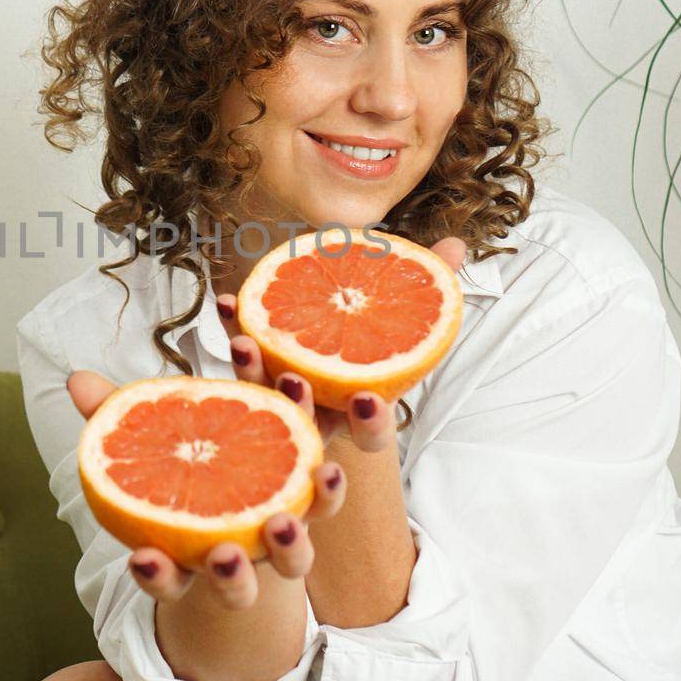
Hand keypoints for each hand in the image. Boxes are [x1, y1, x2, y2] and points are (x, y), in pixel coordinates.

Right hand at [66, 370, 346, 609]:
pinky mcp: (316, 502)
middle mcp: (238, 556)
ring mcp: (280, 537)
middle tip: (225, 555)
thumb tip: (76, 378)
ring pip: (292, 563)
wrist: (253, 446)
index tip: (141, 556)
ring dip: (290, 546)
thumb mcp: (154, 427)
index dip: (154, 575)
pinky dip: (327, 487)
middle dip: (230, 579)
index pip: (167, 579)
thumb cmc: (190, 446)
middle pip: (236, 591)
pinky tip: (324, 462)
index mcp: (188, 552)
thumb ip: (119, 412)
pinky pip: (325, 502)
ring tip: (285, 518)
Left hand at [215, 235, 466, 450]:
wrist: (332, 322)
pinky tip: (224, 301)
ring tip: (246, 341)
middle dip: (299, 407)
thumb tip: (456, 245)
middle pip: (306, 429)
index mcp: (361, 411)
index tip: (367, 397)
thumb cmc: (375, 325)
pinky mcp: (252, 367)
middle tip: (293, 378)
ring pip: (262, 402)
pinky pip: (237, 355)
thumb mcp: (404, 305)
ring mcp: (280, 398)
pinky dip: (229, 329)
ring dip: (251, 373)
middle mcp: (318, 415)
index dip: (370, 423)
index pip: (371, 435)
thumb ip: (427, 281)